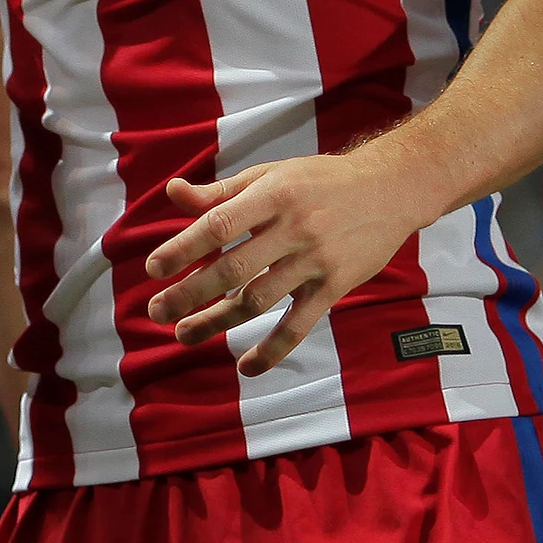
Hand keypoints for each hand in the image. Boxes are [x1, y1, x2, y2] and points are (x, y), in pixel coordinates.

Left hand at [139, 154, 432, 374]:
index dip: (183, 248)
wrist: (391, 189)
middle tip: (157, 312)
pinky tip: (246, 367)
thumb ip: (220, 192)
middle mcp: (292, 228)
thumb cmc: (320, 180)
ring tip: (184, 336)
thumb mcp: (271, 175)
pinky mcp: (334, 286)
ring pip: (258, 300)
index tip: (152, 269)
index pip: (218, 225)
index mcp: (272, 196)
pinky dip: (273, 350)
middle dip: (189, 294)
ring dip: (217, 322)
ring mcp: (314, 261)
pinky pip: (299, 325)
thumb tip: (173, 193)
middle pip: (232, 268)